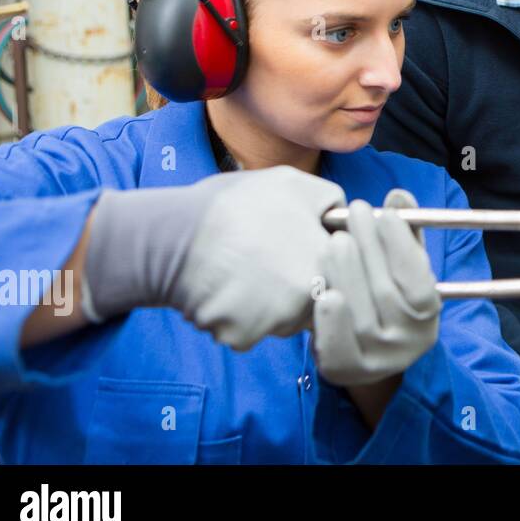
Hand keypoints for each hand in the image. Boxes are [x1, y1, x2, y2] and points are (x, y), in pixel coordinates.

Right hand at [83, 165, 344, 350]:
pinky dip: (240, 314)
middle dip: (301, 284)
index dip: (326, 257)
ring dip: (271, 302)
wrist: (172, 236)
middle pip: (317, 299)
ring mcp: (275, 322)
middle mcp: (309, 298)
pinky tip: (227, 287)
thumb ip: (330, 201)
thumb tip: (347, 214)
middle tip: (270, 258)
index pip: (347, 271)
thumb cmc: (234, 205)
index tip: (303, 246)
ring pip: (284, 317)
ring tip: (247, 268)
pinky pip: (251, 329)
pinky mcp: (242, 336)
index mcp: (328, 260)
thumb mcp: (293, 183)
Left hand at [313, 190, 440, 386]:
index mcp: (428, 314)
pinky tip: (325, 292)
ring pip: (360, 313)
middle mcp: (408, 341)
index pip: (419, 280)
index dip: (403, 247)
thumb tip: (398, 196)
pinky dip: (331, 320)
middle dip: (370, 247)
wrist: (370, 354)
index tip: (386, 213)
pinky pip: (338, 346)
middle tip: (355, 211)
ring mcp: (376, 359)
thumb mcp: (405, 267)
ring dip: (346, 273)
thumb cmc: (389, 298)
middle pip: (386, 292)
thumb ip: (405, 233)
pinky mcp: (345, 371)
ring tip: (335, 240)